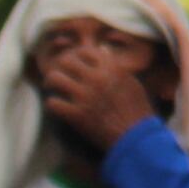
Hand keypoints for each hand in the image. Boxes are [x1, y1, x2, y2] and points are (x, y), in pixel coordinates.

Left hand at [33, 24, 165, 150]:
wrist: (136, 136)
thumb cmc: (136, 109)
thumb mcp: (131, 82)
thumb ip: (115, 66)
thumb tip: (102, 51)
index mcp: (111, 68)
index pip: (85, 51)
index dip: (77, 56)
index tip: (74, 62)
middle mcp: (96, 78)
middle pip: (66, 61)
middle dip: (61, 66)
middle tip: (61, 73)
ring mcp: (85, 96)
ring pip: (55, 78)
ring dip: (52, 82)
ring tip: (52, 86)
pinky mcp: (77, 115)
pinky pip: (53, 103)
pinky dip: (53, 104)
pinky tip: (57, 106)